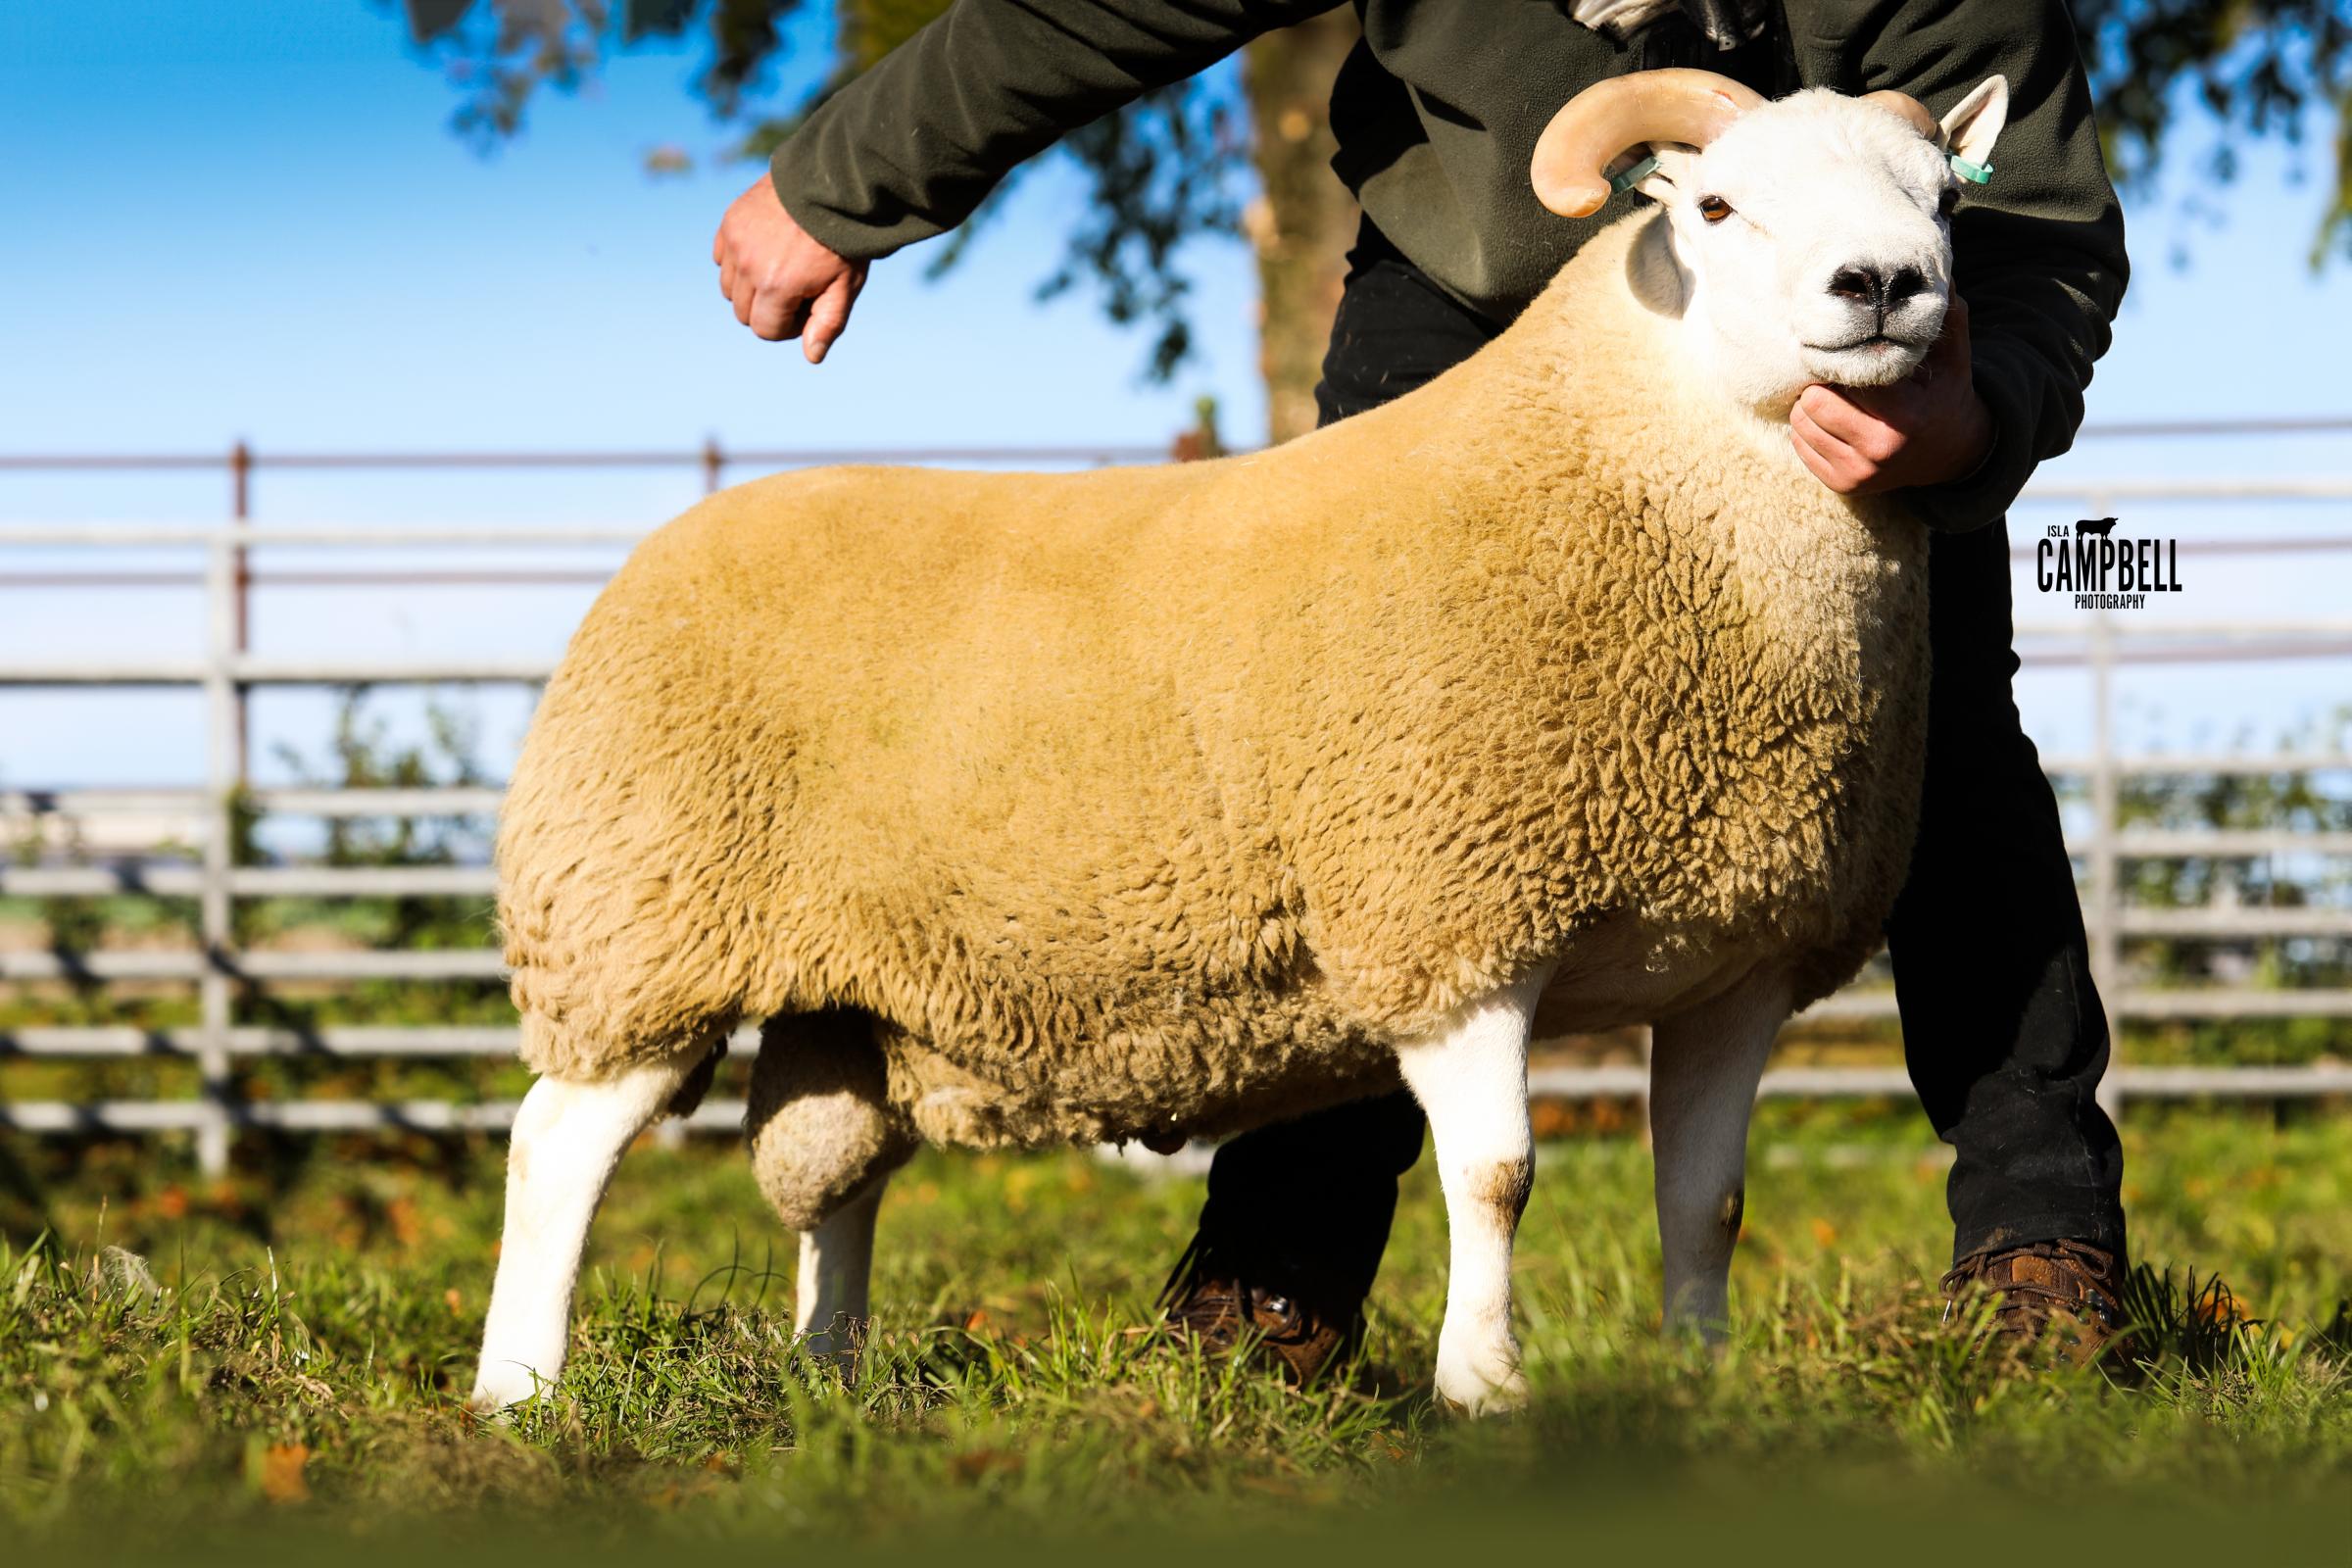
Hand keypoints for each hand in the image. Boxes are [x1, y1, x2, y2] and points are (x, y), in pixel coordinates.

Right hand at [712, 175, 868, 361]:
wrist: (831, 185)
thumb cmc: (842, 241)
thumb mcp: (845, 286)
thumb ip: (827, 324)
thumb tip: (812, 357)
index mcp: (777, 286)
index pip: (765, 330)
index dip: (788, 326)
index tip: (807, 307)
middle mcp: (749, 265)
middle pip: (744, 313)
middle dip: (769, 309)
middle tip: (797, 288)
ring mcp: (736, 241)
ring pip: (729, 288)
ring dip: (751, 287)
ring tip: (781, 268)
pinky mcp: (730, 222)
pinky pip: (721, 258)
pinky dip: (738, 262)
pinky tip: (765, 250)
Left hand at [1789, 296, 1992, 494]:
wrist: (1951, 453)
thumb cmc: (1945, 392)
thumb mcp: (1954, 355)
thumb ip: (1946, 317)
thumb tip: (1943, 274)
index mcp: (1903, 418)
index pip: (1845, 379)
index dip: (1841, 360)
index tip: (1847, 351)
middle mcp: (1877, 452)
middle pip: (1812, 402)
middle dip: (1822, 383)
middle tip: (1840, 375)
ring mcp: (1857, 474)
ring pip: (1800, 423)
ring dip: (1812, 404)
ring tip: (1840, 396)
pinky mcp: (1841, 486)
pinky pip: (1800, 445)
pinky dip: (1810, 428)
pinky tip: (1836, 419)